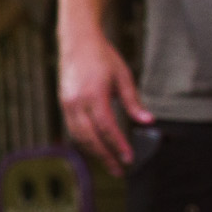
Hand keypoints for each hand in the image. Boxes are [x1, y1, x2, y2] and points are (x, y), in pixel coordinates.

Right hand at [58, 26, 152, 174]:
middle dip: (105, 156)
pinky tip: (96, 147)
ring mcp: (67, 104)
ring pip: (79, 136)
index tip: (129, 159)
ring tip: (109, 162)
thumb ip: (133, 102)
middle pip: (90, 138)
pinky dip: (85, 141)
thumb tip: (148, 122)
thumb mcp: (123, 77)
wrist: (77, 41)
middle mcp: (76, 102)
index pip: (106, 128)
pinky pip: (74, 129)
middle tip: (119, 170)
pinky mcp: (64, 104)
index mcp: (94, 94)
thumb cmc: (102, 57)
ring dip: (94, 152)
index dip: (118, 146)